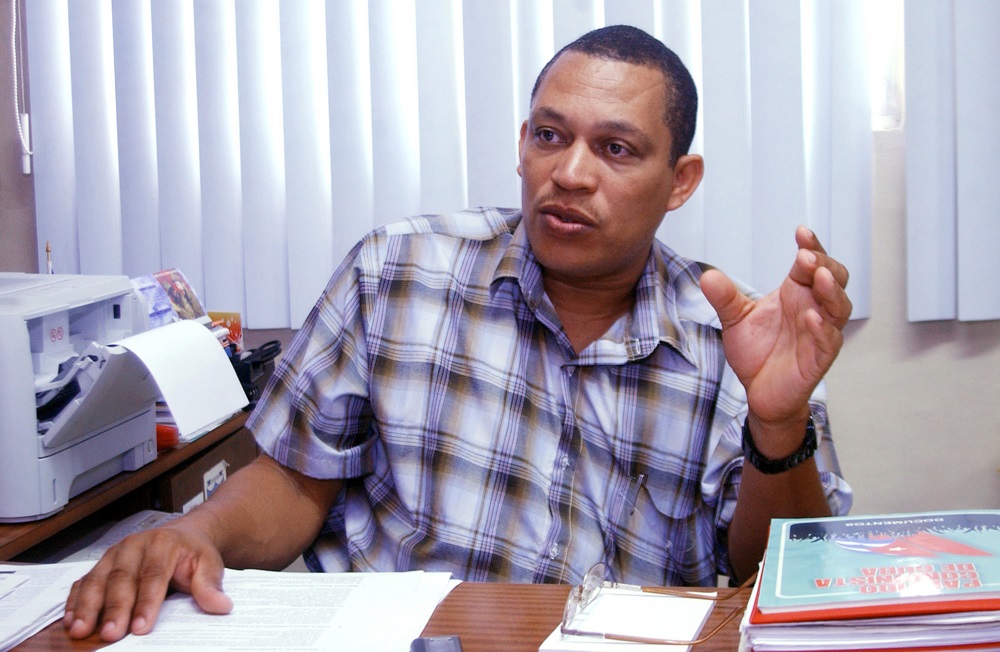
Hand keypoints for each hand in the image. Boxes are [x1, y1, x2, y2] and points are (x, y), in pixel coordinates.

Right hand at [64, 524, 231, 641]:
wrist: (183, 535)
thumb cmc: (193, 553)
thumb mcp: (209, 563)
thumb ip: (210, 585)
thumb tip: (220, 605)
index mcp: (163, 544)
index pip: (153, 576)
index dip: (146, 603)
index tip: (142, 627)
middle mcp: (134, 546)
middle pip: (121, 578)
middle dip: (114, 608)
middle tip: (110, 634)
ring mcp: (114, 554)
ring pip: (97, 579)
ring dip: (87, 606)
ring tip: (80, 629)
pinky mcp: (101, 564)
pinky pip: (83, 581)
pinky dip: (74, 600)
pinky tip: (70, 619)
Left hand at [700, 226, 850, 443]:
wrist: (759, 392)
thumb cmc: (757, 352)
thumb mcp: (735, 319)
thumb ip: (725, 298)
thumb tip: (708, 276)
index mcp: (795, 293)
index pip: (811, 263)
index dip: (811, 246)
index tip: (800, 232)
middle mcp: (812, 308)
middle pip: (833, 278)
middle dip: (824, 264)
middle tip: (807, 256)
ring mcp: (820, 332)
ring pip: (838, 307)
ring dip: (831, 290)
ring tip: (818, 277)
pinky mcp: (819, 358)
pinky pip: (828, 340)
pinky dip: (822, 328)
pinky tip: (811, 318)